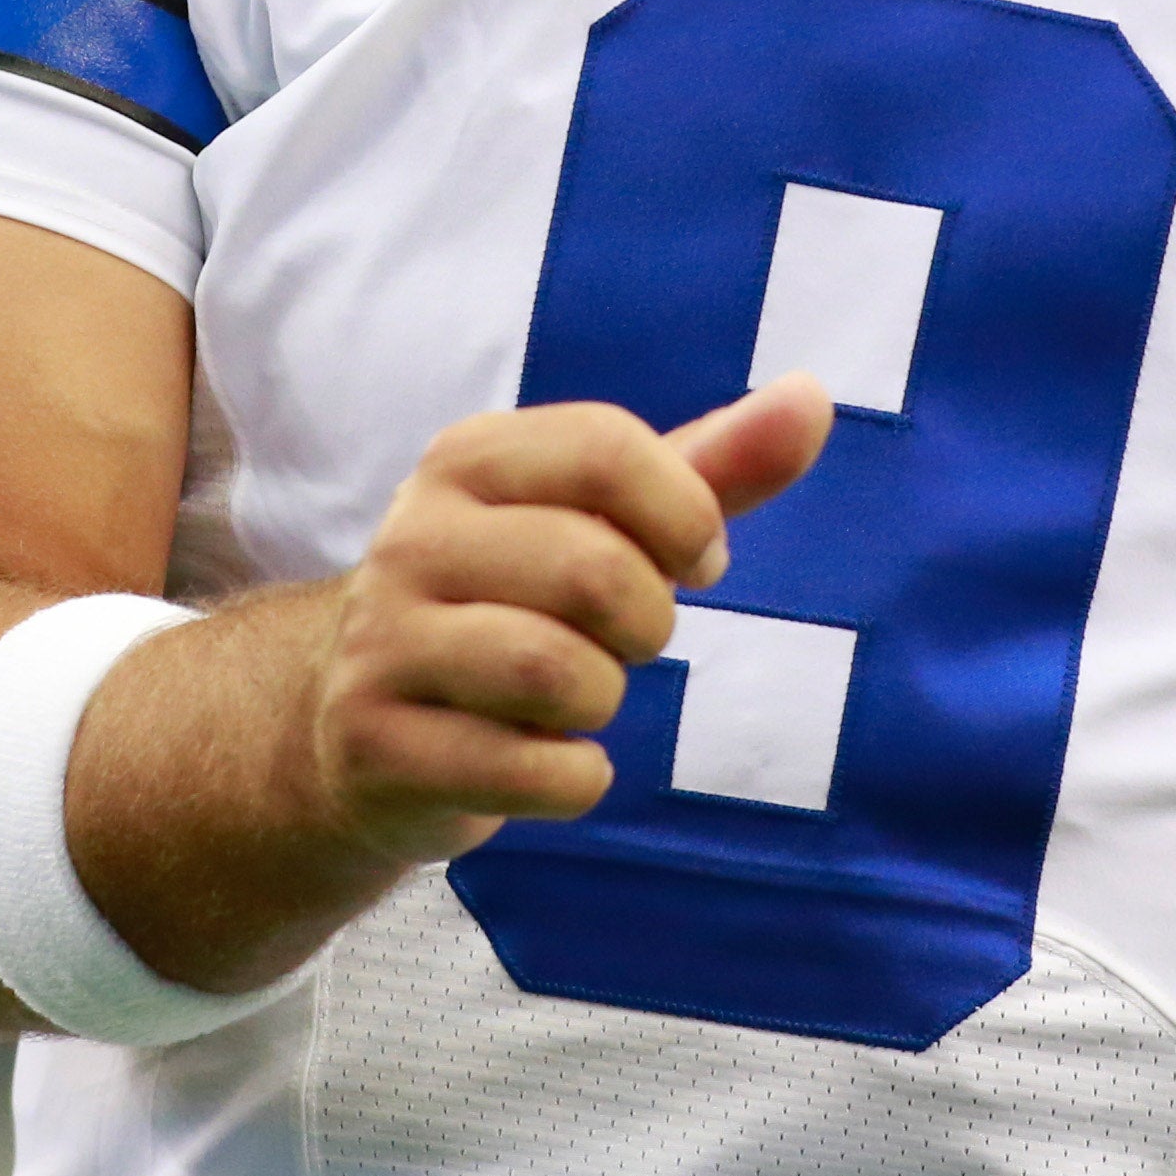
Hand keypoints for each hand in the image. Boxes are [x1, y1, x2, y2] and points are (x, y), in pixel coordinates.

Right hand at [305, 379, 835, 866]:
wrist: (361, 729)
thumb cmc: (515, 606)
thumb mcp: (604, 524)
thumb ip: (712, 467)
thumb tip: (814, 396)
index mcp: (468, 458)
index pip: (610, 450)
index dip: (686, 516)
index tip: (694, 562)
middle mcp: (411, 536)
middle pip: (594, 568)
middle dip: (647, 623)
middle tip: (624, 643)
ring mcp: (382, 641)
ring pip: (554, 670)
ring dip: (602, 699)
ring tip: (575, 697)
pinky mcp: (375, 742)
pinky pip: (530, 770)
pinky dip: (575, 779)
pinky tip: (547, 761)